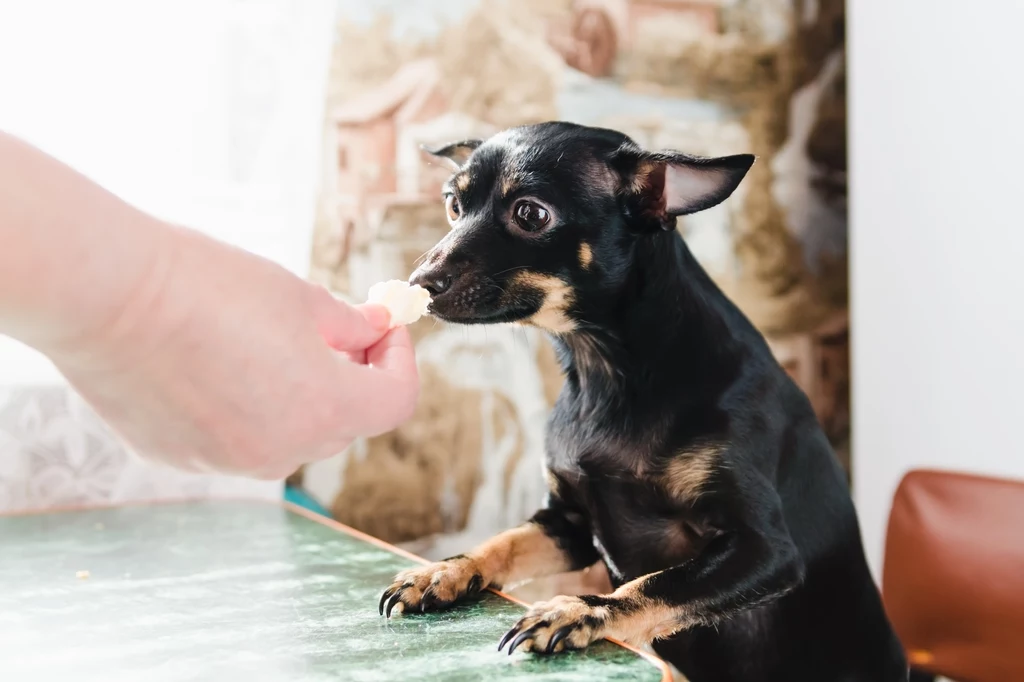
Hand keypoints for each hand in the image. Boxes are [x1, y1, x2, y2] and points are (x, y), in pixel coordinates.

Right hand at [46, 223, 418, 478]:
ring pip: (290, 435)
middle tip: (335, 329)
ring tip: (267, 342)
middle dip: (350, 376)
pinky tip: (213, 362)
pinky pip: (236, 438)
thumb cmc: (204, 285)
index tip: (384, 329)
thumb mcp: (298, 296)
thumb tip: (374, 330)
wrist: (105, 296)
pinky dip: (244, 408)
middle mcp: (282, 451)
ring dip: (298, 396)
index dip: (400, 361)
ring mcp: (229, 462)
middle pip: (344, 422)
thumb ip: (349, 325)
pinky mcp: (182, 459)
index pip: (396, 402)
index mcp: (324, 408)